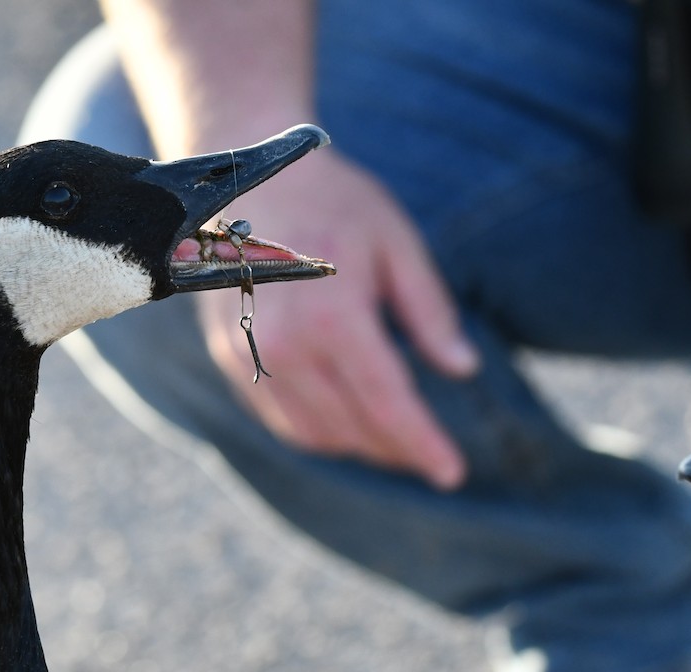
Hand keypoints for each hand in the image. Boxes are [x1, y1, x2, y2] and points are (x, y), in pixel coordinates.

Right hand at [197, 150, 478, 489]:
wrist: (243, 179)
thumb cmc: (331, 201)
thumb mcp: (396, 244)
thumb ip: (428, 311)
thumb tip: (461, 369)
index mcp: (334, 319)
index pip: (387, 405)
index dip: (422, 445)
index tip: (452, 474)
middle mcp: (284, 346)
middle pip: (350, 428)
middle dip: (395, 449)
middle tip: (429, 454)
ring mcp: (248, 353)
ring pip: (310, 431)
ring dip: (354, 445)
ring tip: (390, 440)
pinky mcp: (228, 353)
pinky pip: (275, 414)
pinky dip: (314, 429)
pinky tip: (342, 419)